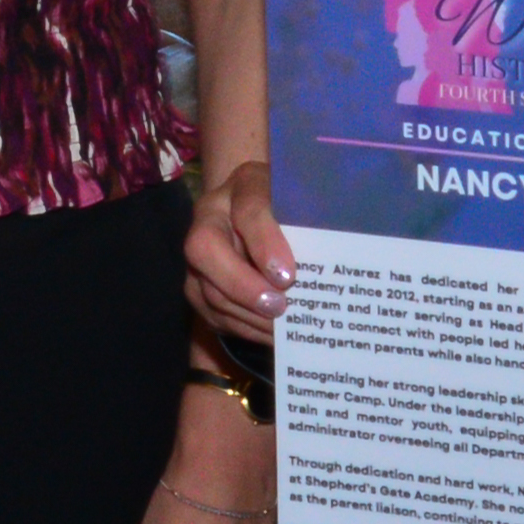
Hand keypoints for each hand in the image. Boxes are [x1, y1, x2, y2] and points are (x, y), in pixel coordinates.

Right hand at [185, 159, 293, 356]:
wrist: (268, 216)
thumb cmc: (294, 212)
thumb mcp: (306, 207)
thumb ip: (311, 224)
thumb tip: (325, 265)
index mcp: (242, 187)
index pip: (250, 207)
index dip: (264, 242)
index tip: (287, 275)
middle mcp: (210, 218)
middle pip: (206, 249)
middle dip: (242, 285)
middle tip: (279, 307)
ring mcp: (198, 254)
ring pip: (207, 289)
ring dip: (247, 314)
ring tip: (282, 329)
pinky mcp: (198, 287)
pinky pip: (213, 314)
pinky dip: (245, 328)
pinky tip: (272, 336)